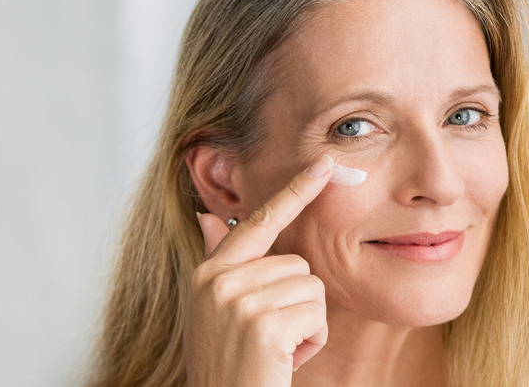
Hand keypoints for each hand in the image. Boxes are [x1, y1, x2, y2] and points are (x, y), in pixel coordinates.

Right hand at [184, 155, 333, 386]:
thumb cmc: (230, 363)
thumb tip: (206, 217)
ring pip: (312, 287)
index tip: (322, 164)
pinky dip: (312, 341)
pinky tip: (286, 361)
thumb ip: (217, 261)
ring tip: (277, 350)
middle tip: (272, 337)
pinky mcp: (262, 326)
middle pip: (298, 263)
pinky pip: (316, 314)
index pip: (258, 222)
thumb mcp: (215, 310)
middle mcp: (218, 281)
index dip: (293, 192)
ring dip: (307, 324)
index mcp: (209, 273)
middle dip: (299, 302)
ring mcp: (237, 301)